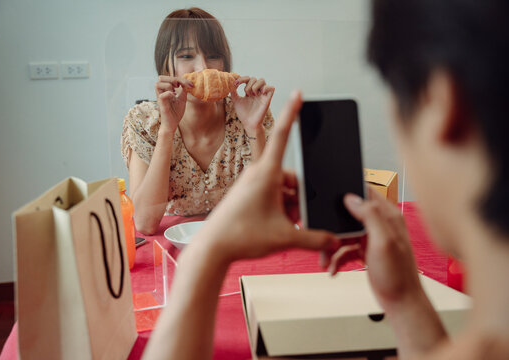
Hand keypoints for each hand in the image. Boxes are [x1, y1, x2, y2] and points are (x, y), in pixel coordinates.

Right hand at [155, 76, 193, 132]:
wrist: (173, 124)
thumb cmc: (175, 112)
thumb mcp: (182, 98)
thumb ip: (183, 90)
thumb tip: (187, 82)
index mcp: (165, 90)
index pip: (169, 78)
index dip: (181, 79)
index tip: (190, 85)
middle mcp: (161, 93)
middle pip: (160, 78)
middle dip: (172, 79)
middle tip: (179, 87)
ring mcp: (160, 98)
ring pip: (157, 84)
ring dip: (168, 85)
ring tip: (174, 92)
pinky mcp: (161, 105)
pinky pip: (161, 96)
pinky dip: (169, 94)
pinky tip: (174, 97)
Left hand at [191, 91, 336, 263]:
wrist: (212, 248)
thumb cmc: (240, 236)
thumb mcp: (284, 238)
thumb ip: (313, 238)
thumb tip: (331, 240)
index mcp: (266, 173)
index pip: (281, 135)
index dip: (292, 113)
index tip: (297, 94)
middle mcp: (258, 174)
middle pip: (291, 176)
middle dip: (300, 197)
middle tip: (297, 219)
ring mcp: (252, 184)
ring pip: (282, 188)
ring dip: (290, 205)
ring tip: (286, 227)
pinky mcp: (248, 195)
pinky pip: (272, 195)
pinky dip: (280, 209)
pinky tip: (279, 226)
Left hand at [231, 76, 274, 133]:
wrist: (248, 123)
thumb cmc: (243, 113)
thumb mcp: (236, 100)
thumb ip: (233, 91)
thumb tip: (230, 82)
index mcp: (250, 91)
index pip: (247, 79)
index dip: (241, 79)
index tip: (235, 84)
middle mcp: (257, 92)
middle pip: (254, 78)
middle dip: (248, 84)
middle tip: (246, 94)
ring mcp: (263, 95)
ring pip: (262, 80)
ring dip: (255, 85)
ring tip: (252, 94)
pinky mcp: (268, 99)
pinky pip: (272, 88)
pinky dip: (266, 88)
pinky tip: (260, 93)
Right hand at [323, 187, 423, 308]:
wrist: (401, 302)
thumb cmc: (398, 275)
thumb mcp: (383, 242)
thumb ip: (370, 216)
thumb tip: (352, 198)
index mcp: (388, 216)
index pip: (366, 193)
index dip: (349, 192)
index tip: (331, 197)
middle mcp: (380, 224)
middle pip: (349, 214)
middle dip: (334, 226)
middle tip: (325, 236)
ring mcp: (372, 238)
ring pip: (344, 233)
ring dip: (332, 246)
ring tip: (325, 258)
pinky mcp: (366, 251)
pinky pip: (345, 249)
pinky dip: (337, 258)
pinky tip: (333, 268)